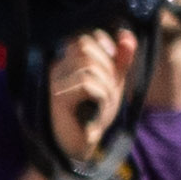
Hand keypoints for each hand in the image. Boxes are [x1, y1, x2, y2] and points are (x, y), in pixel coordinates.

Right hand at [43, 23, 139, 161]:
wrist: (81, 144)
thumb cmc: (94, 112)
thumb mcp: (113, 82)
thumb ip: (121, 59)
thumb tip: (127, 35)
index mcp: (67, 60)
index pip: (87, 36)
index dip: (107, 47)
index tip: (114, 69)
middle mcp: (56, 66)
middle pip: (86, 47)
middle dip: (108, 68)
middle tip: (109, 90)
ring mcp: (53, 81)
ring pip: (89, 66)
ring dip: (107, 86)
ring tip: (103, 103)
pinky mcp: (56, 97)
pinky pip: (87, 84)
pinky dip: (101, 96)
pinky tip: (97, 109)